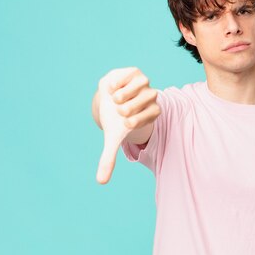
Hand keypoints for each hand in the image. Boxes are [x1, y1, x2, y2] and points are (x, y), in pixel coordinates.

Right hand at [96, 67, 159, 183]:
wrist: (108, 98)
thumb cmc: (113, 119)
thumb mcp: (112, 138)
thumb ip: (109, 158)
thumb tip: (100, 182)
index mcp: (152, 112)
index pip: (154, 114)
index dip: (137, 119)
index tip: (125, 123)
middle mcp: (151, 97)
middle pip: (149, 99)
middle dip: (129, 107)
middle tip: (119, 110)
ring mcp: (144, 83)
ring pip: (141, 86)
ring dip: (124, 95)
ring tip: (115, 99)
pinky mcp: (135, 72)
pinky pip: (130, 75)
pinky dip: (119, 82)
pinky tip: (112, 89)